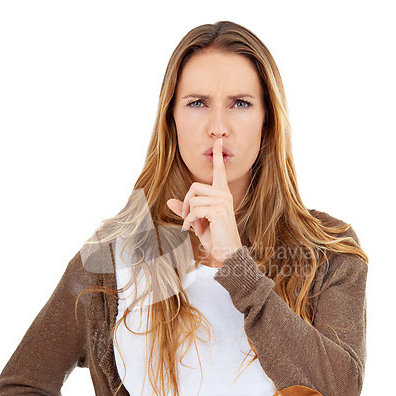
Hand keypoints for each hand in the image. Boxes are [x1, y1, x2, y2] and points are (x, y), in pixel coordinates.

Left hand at [166, 138, 242, 262]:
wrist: (226, 253)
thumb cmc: (214, 238)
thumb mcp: (196, 222)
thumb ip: (185, 210)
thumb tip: (169, 202)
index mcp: (221, 194)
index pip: (220, 171)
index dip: (218, 156)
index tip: (218, 142)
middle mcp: (224, 195)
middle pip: (195, 186)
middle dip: (186, 203)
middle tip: (188, 219)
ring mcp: (223, 201)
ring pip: (193, 197)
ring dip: (188, 214)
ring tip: (193, 226)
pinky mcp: (219, 210)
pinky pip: (195, 208)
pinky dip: (189, 220)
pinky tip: (192, 229)